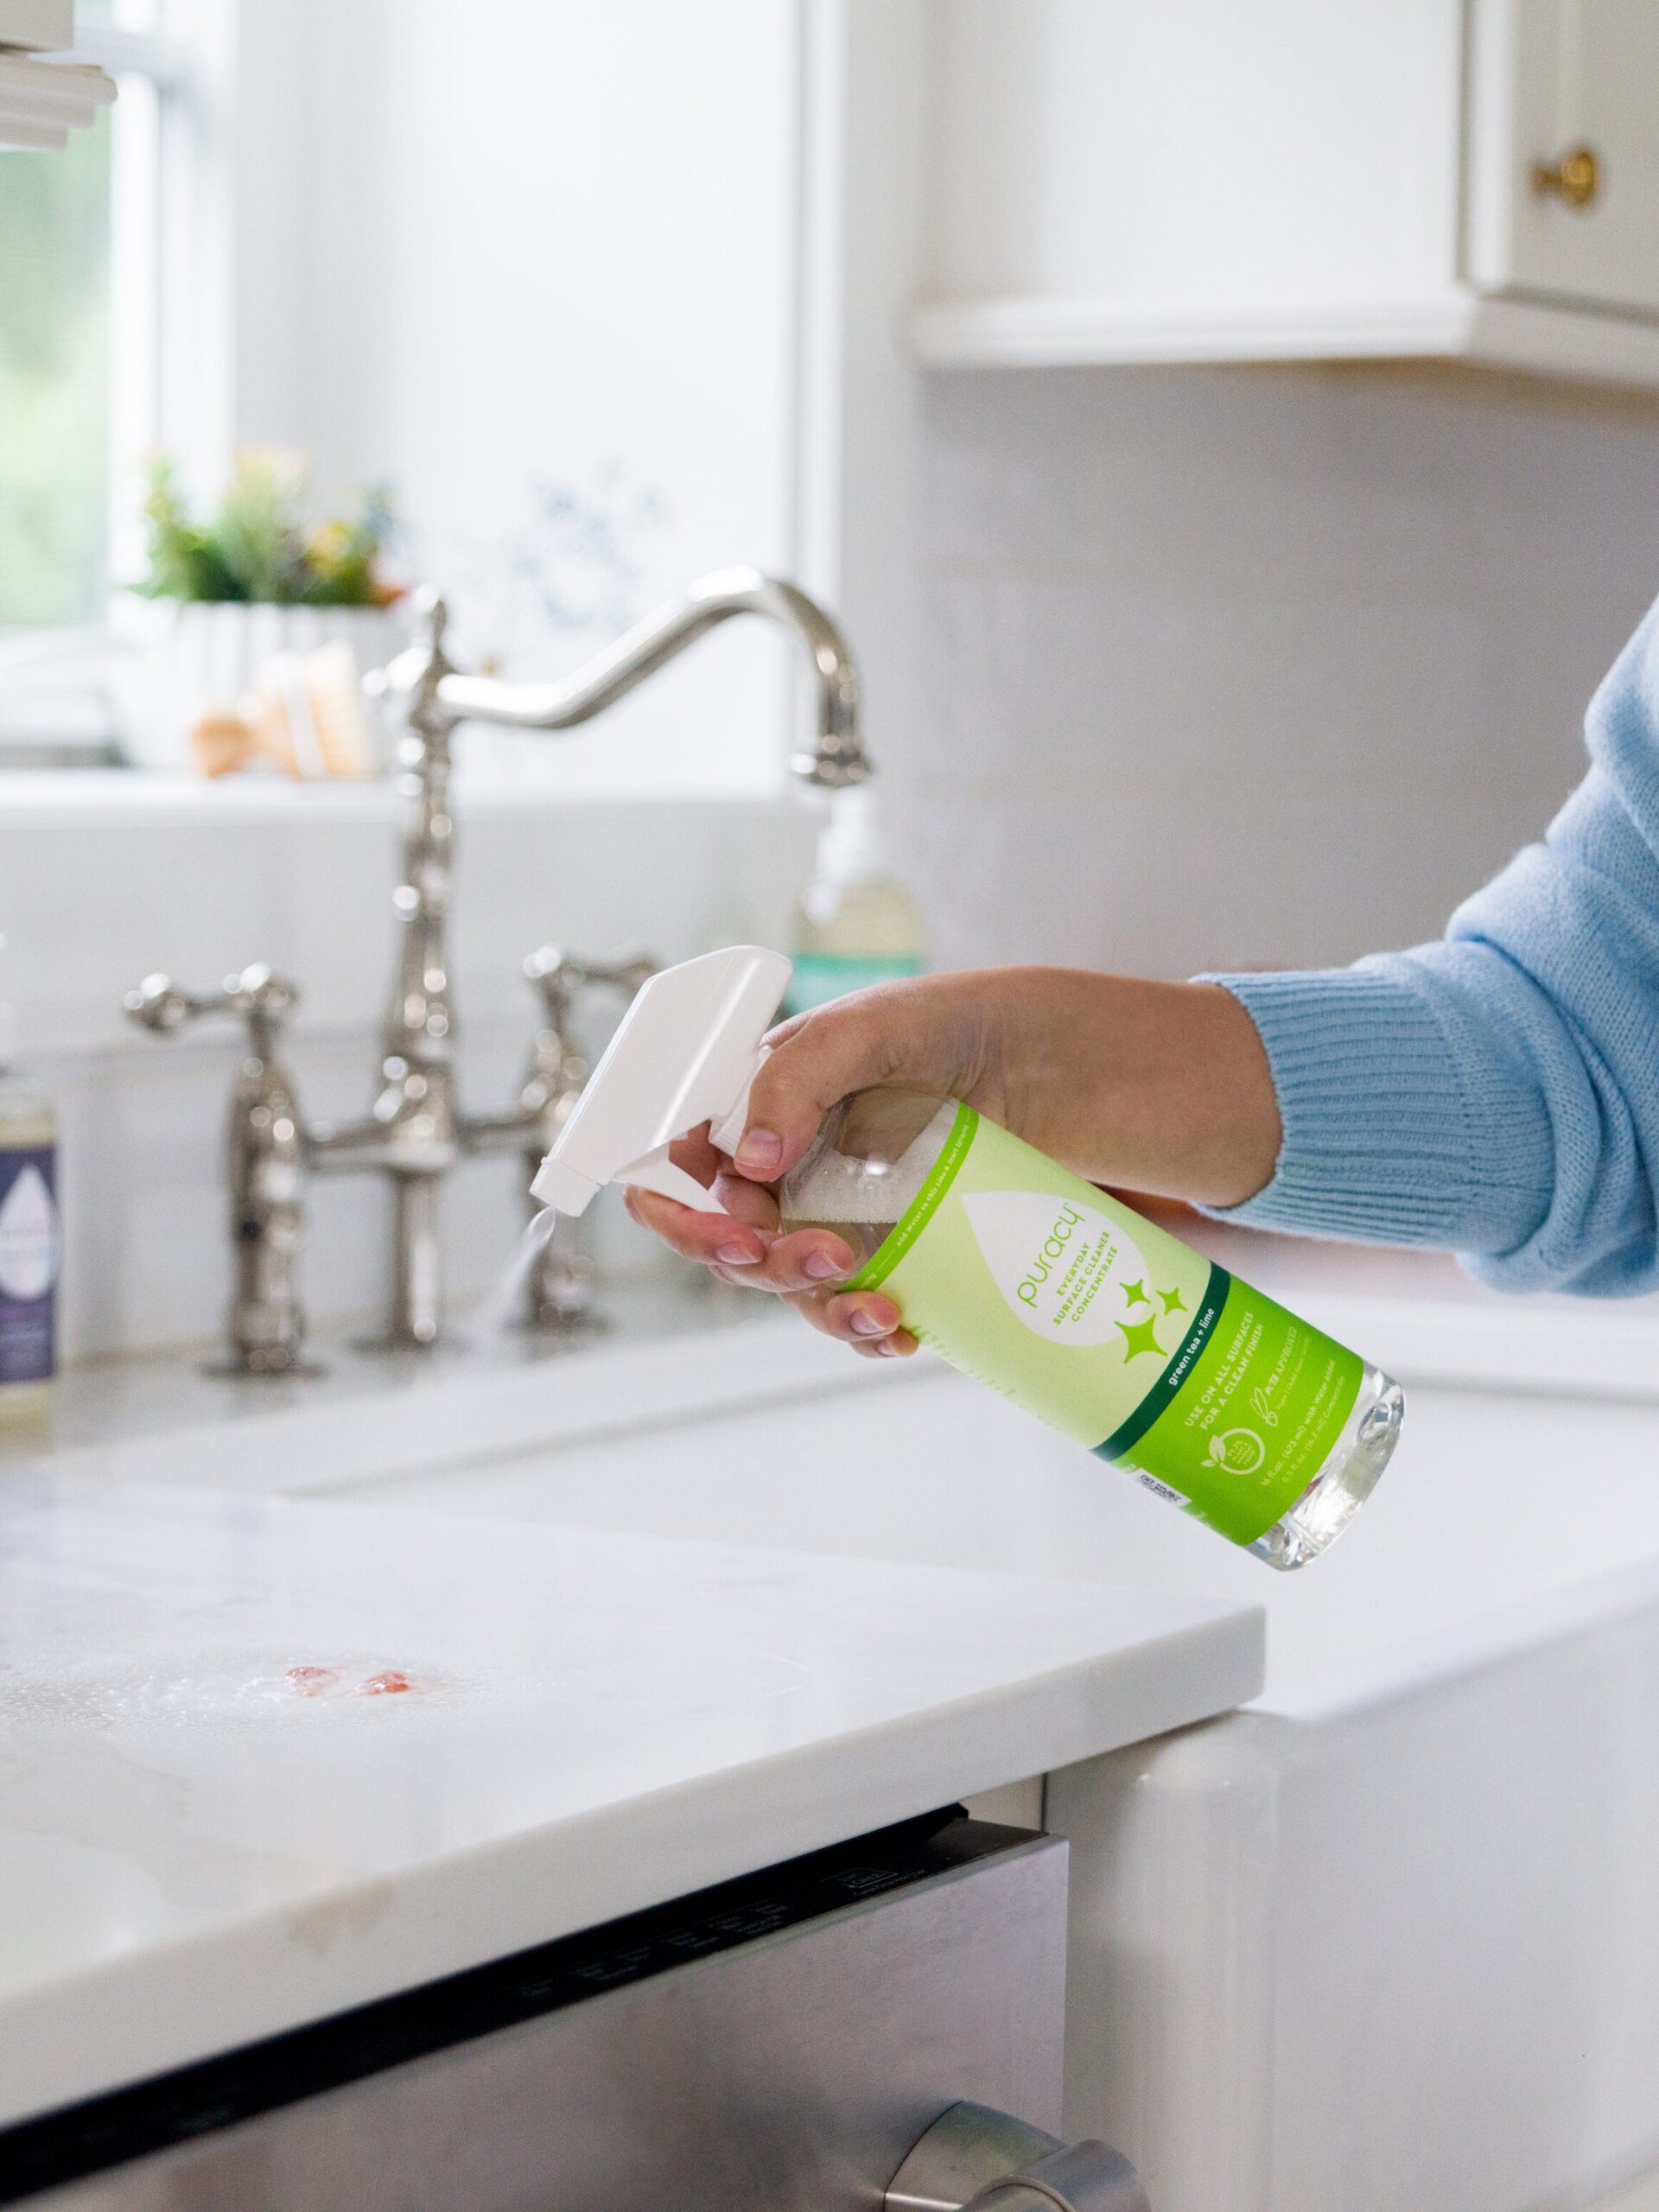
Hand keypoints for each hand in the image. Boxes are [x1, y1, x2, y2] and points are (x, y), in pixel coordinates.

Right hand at [625, 967, 1279, 1357]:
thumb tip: (746, 1162)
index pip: (681, 1168)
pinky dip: (870, 1330)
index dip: (684, 1211)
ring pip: (794, 1287)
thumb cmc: (965, 1024)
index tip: (736, 1229)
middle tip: (826, 1256)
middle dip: (764, 1264)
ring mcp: (840, 1210)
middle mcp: (791, 1163)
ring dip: (823, 1309)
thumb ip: (797, 1078)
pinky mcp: (897, 1248)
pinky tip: (903, 1331)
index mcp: (762, 1104)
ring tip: (881, 1310)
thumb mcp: (874, 1029)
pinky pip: (857, 1305)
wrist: (1069, 1067)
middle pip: (732, 1241)